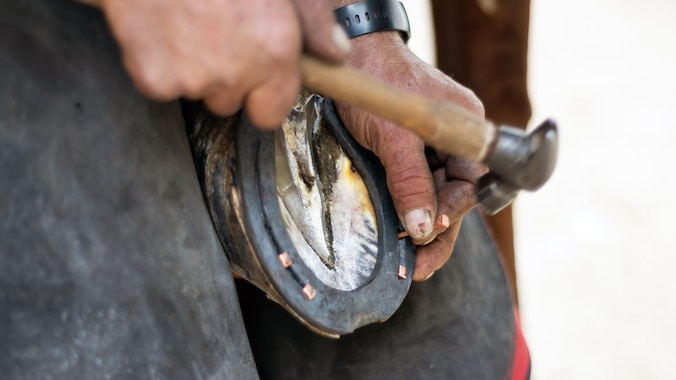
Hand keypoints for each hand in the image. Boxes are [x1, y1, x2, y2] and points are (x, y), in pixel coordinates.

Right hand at [100, 0, 350, 128]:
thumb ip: (313, 20)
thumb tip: (335, 52)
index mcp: (273, 50)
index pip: (271, 114)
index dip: (262, 97)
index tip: (256, 81)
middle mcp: (237, 73)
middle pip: (229, 103)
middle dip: (224, 78)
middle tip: (214, 34)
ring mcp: (193, 80)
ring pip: (196, 92)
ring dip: (192, 68)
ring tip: (187, 22)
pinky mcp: (153, 79)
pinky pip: (160, 85)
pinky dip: (157, 63)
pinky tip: (161, 27)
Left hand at [335, 31, 486, 280]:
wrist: (349, 55)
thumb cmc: (378, 82)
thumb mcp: (395, 135)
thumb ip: (410, 179)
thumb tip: (425, 227)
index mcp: (466, 130)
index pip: (471, 183)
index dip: (453, 212)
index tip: (430, 235)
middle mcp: (453, 140)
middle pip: (454, 194)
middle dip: (438, 231)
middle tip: (420, 266)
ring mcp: (431, 146)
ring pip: (433, 194)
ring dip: (422, 225)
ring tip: (411, 260)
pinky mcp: (406, 150)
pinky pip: (413, 184)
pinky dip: (407, 207)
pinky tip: (400, 231)